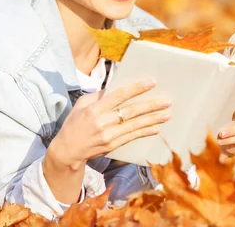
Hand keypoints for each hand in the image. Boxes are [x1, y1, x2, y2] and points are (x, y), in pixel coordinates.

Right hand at [48, 79, 170, 169]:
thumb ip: (98, 95)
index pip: (119, 95)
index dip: (137, 88)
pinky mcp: (112, 145)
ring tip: (166, 114)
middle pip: (131, 111)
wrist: (67, 150)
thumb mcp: (81, 104)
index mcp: (95, 108)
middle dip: (151, 105)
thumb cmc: (74, 124)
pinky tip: (156, 128)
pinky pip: (132, 137)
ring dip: (153, 119)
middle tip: (167, 101)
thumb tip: (115, 88)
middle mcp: (103, 122)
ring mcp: (109, 135)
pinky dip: (145, 132)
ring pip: (135, 125)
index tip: (151, 82)